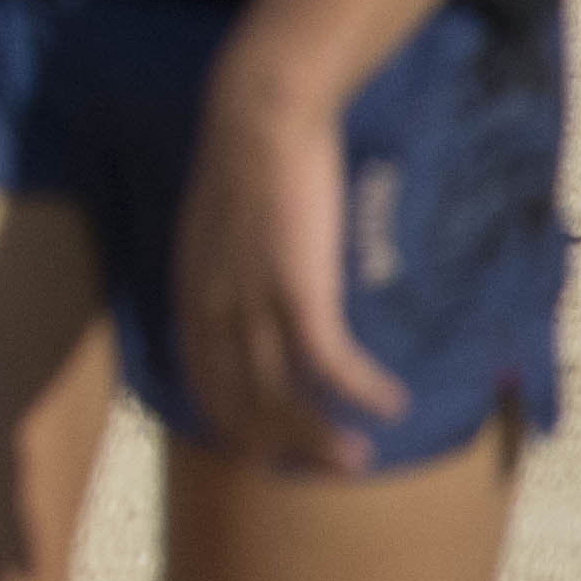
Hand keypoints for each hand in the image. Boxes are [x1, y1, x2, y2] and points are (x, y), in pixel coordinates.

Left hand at [176, 54, 409, 471]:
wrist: (258, 116)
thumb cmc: (245, 162)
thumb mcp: (217, 228)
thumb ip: (226, 269)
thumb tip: (251, 298)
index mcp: (188, 293)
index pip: (203, 381)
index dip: (237, 423)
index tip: (271, 449)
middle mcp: (213, 308)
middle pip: (242, 402)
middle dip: (283, 445)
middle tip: (328, 464)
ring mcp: (253, 301)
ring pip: (284, 394)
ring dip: (324, 434)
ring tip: (362, 456)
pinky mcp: (298, 288)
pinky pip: (330, 361)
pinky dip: (361, 390)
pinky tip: (392, 403)